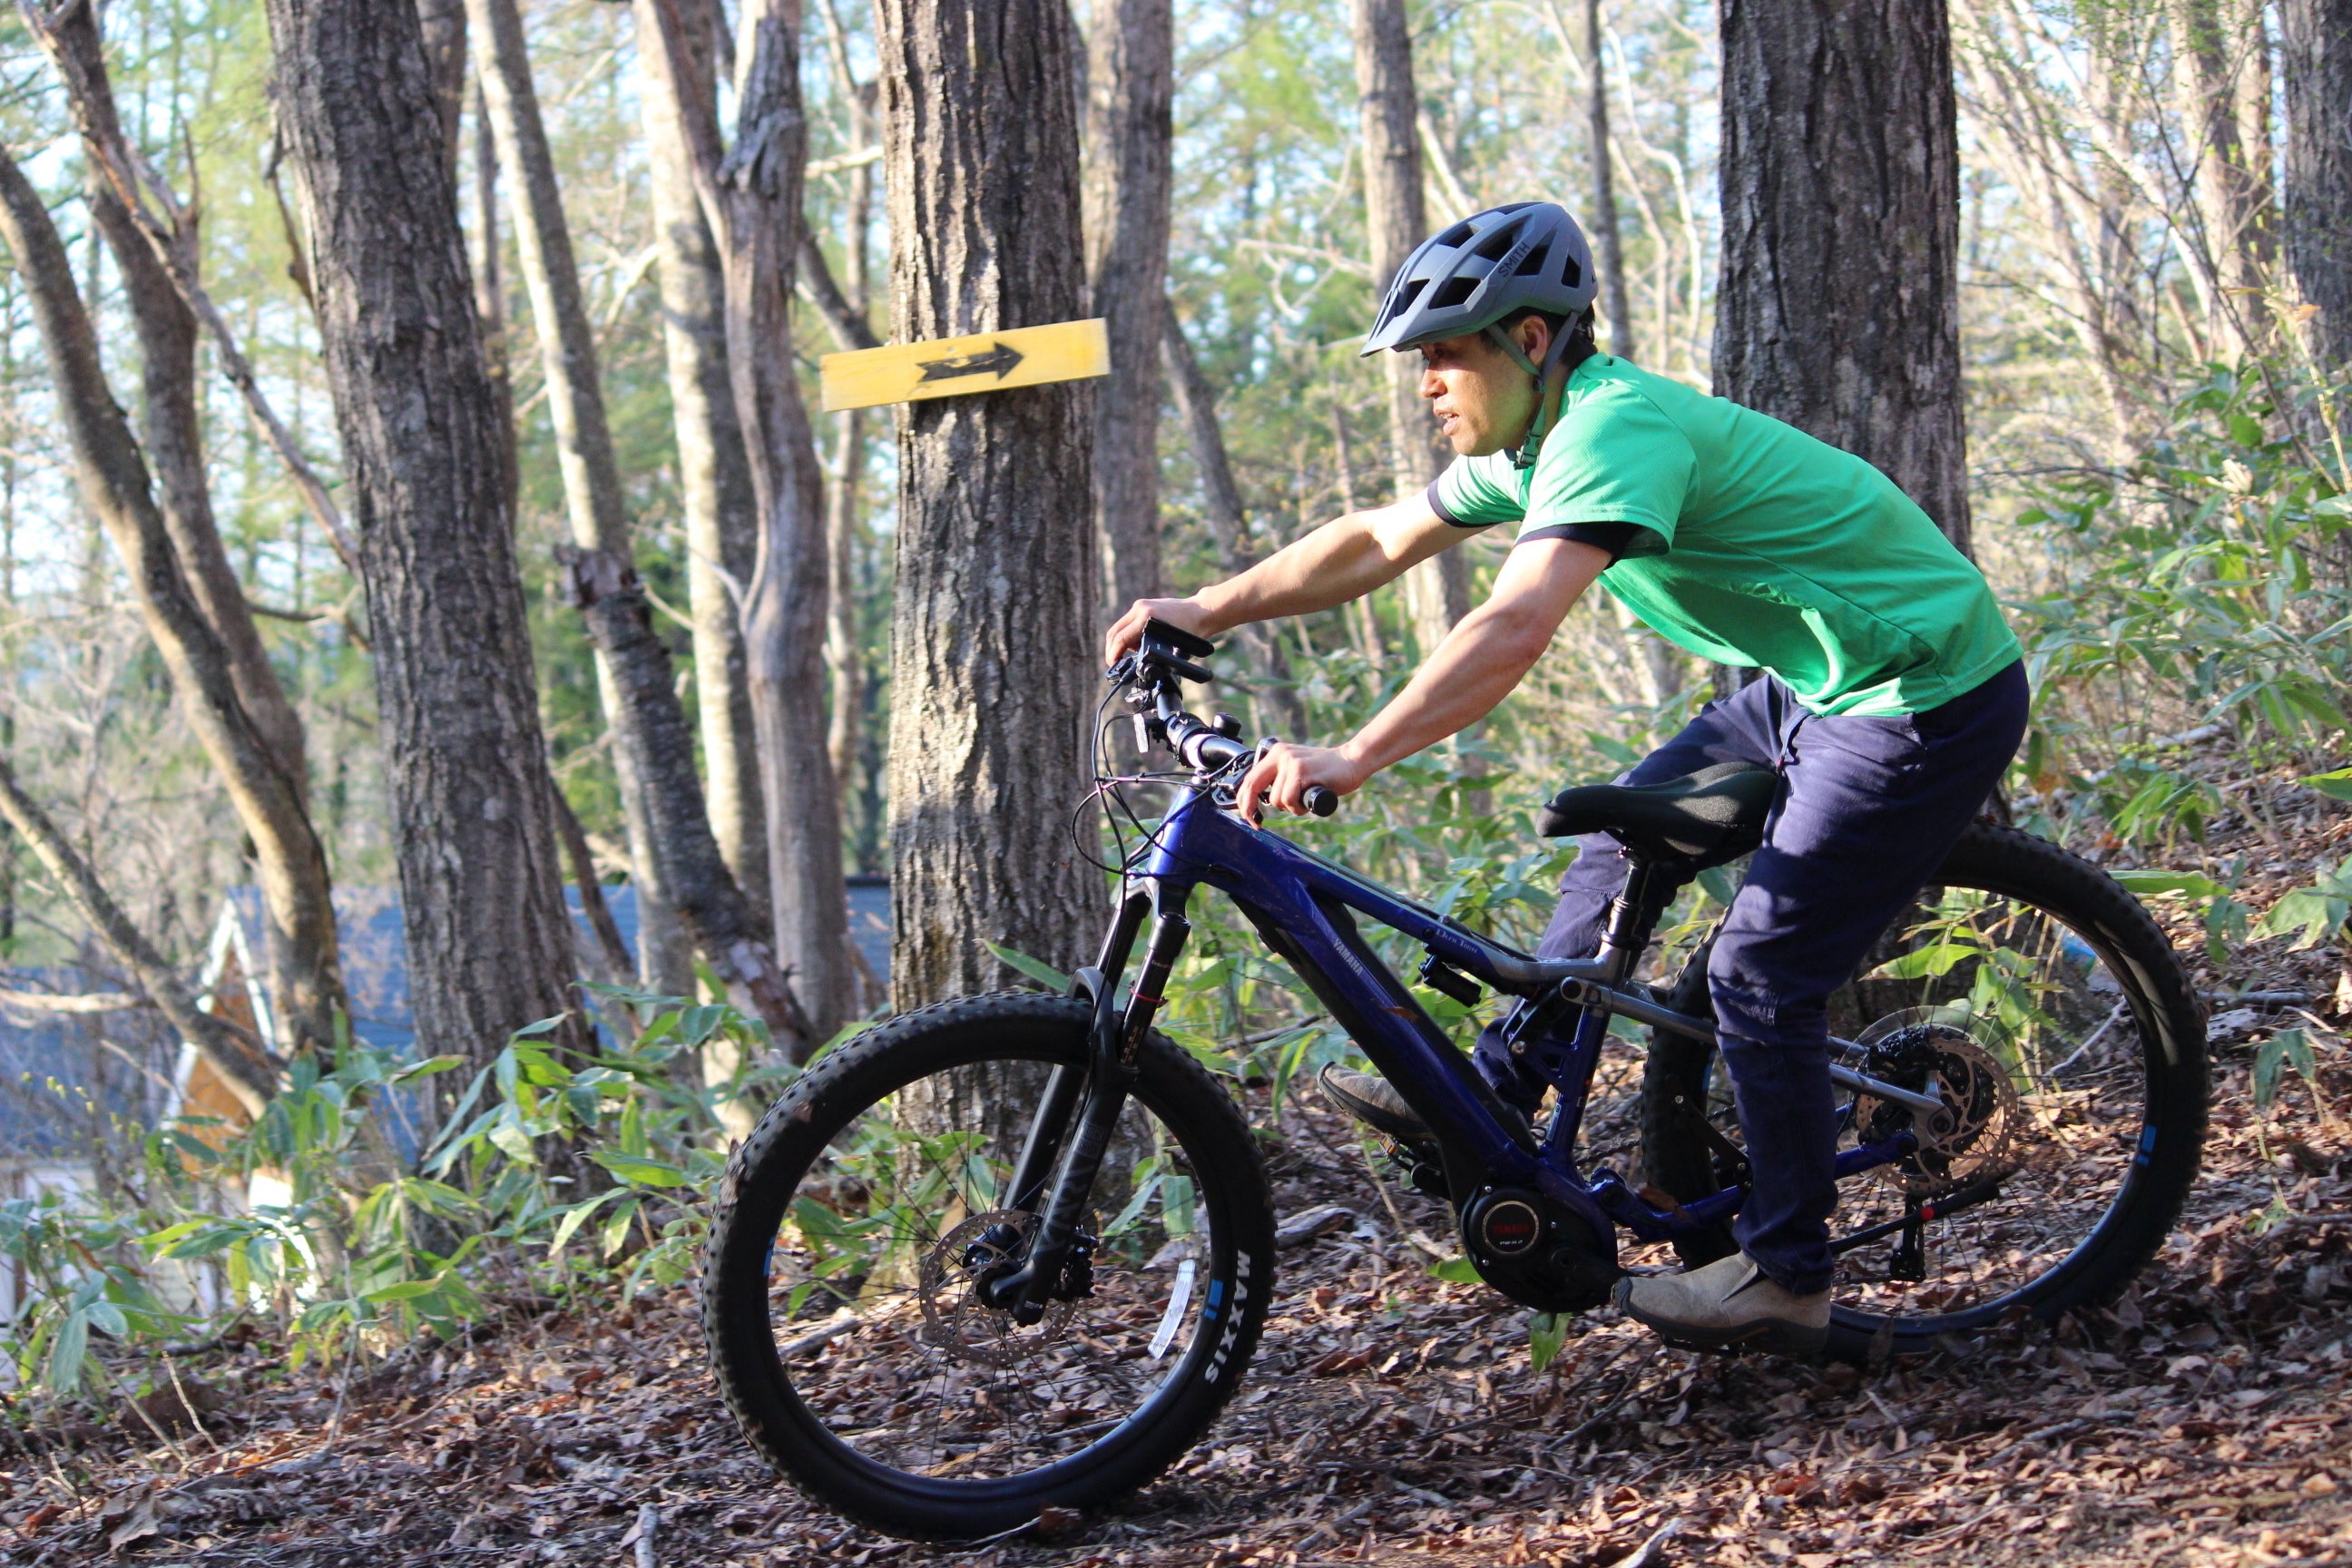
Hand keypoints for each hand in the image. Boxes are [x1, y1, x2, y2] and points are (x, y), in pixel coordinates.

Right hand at [1104, 596, 1219, 669]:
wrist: (1201, 611)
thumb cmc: (1191, 632)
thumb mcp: (1171, 648)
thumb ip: (1151, 654)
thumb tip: (1137, 665)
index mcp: (1145, 617)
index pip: (1120, 638)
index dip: (1113, 654)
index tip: (1113, 665)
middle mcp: (1140, 608)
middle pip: (1114, 632)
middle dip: (1112, 649)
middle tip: (1114, 663)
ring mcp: (1140, 605)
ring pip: (1120, 627)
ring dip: (1120, 643)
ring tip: (1129, 656)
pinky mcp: (1143, 606)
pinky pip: (1128, 623)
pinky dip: (1128, 635)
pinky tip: (1138, 645)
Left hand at [1235, 743, 1369, 825]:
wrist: (1352, 762)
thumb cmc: (1326, 773)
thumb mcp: (1297, 771)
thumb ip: (1279, 779)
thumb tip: (1258, 801)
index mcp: (1276, 753)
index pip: (1250, 778)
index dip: (1243, 800)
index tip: (1247, 815)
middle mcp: (1280, 754)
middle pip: (1253, 786)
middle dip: (1250, 809)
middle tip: (1255, 823)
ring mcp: (1291, 761)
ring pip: (1276, 799)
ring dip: (1290, 807)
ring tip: (1305, 799)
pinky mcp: (1301, 770)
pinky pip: (1290, 799)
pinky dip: (1299, 807)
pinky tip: (1310, 799)